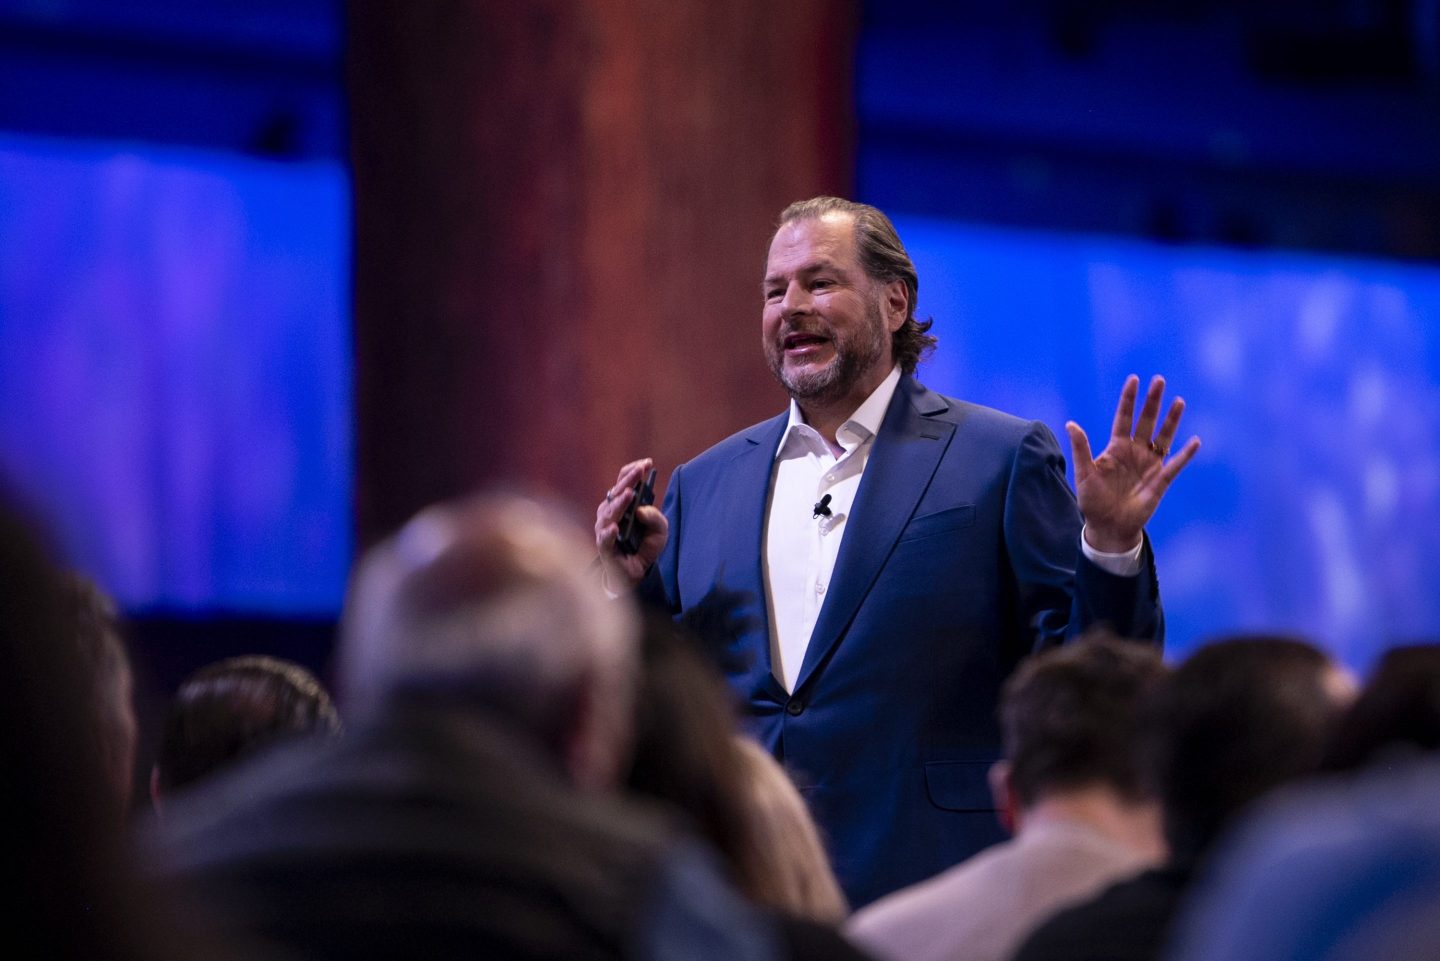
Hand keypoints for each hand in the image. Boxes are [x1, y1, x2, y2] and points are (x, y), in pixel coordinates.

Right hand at [595, 458, 668, 590]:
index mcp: (622, 504)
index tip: (647, 463)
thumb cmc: (644, 546)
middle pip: (616, 492)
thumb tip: (641, 510)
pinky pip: (604, 539)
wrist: (637, 573)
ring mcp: (605, 529)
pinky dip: (609, 533)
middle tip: (640, 471)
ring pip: (609, 513)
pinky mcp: (604, 548)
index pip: (623, 481)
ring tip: (630, 494)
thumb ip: (656, 518)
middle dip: (629, 480)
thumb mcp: (660, 531)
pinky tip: (615, 528)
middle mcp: (610, 513)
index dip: (633, 471)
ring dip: (619, 503)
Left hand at [1065, 375, 1200, 552]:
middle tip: (1159, 380)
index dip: (1129, 400)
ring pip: (1163, 437)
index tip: (1134, 380)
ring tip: (1179, 401)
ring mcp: (1149, 465)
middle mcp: (1135, 452)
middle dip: (1152, 402)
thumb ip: (1081, 449)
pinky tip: (1195, 441)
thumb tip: (1071, 424)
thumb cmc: (1093, 500)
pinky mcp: (1160, 480)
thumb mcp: (1084, 474)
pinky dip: (1186, 454)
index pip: (1123, 418)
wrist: (1109, 526)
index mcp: (1116, 448)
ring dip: (1171, 420)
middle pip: (1146, 421)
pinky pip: (1176, 464)